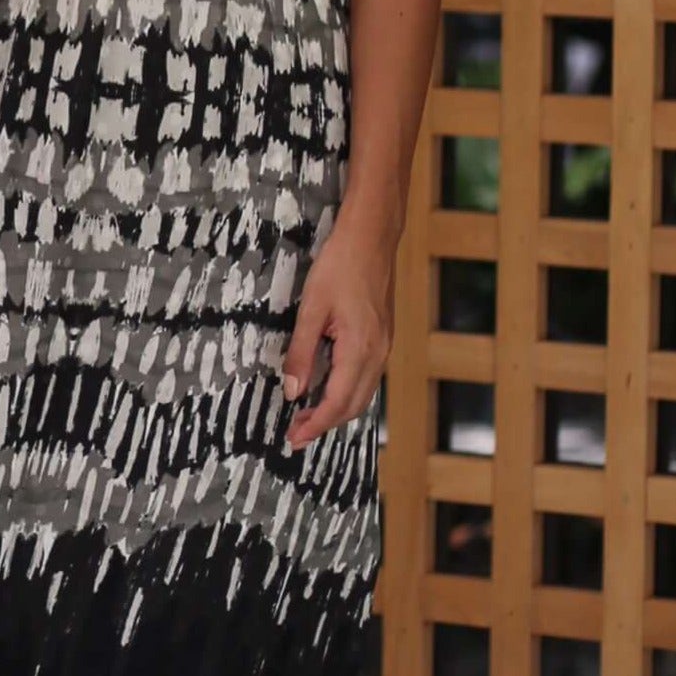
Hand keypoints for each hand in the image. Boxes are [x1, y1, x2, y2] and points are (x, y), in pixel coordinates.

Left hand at [279, 209, 395, 450]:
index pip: (337, 402)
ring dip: (336, 410)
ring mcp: (384, 346)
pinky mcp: (382, 338)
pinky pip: (366, 377)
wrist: (372, 236)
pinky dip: (347, 392)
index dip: (315, 425)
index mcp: (360, 349)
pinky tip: (327, 390)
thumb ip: (301, 353)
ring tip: (307, 417)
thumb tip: (292, 391)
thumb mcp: (311, 309)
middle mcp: (378, 353)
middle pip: (354, 405)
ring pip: (363, 393)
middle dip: (324, 424)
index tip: (294, 439)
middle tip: (295, 435)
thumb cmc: (340, 265)